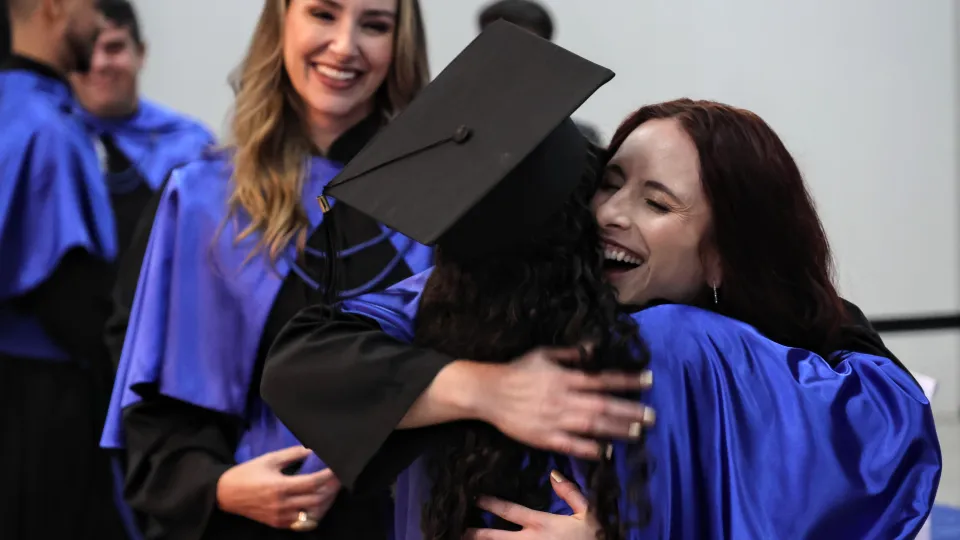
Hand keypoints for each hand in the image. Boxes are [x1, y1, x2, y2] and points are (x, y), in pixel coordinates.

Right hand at [216, 446, 340, 528]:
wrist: (226, 494)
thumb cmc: (248, 473)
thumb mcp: (269, 459)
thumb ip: (292, 454)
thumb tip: (312, 450)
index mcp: (280, 487)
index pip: (312, 482)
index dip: (327, 475)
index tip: (336, 468)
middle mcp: (282, 504)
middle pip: (316, 499)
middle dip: (330, 488)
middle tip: (338, 478)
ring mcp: (281, 517)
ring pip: (312, 513)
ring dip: (324, 502)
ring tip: (330, 490)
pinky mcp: (278, 524)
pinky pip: (302, 522)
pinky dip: (313, 513)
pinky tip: (317, 503)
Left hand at [464, 470, 598, 538]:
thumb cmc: (599, 539)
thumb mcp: (589, 513)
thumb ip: (570, 492)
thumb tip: (554, 473)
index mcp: (543, 524)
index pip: (510, 511)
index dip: (489, 504)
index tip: (473, 496)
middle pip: (494, 537)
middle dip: (473, 533)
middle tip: (453, 528)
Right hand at [476, 344, 654, 459]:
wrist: (488, 393)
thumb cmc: (516, 371)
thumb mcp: (543, 354)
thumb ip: (570, 353)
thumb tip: (593, 348)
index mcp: (565, 377)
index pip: (603, 379)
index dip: (627, 380)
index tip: (649, 381)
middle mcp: (564, 398)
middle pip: (603, 405)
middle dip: (630, 410)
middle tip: (653, 416)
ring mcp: (555, 420)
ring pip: (592, 426)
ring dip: (617, 430)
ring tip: (639, 433)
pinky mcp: (544, 437)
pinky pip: (571, 445)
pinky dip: (589, 449)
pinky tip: (606, 452)